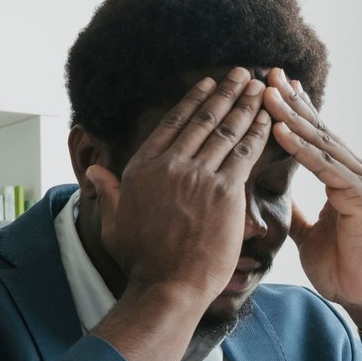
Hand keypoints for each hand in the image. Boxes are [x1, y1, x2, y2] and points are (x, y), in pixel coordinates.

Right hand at [86, 68, 272, 304]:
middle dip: (226, 93)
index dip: (194, 100)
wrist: (167, 286)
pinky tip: (269, 118)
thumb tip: (93, 170)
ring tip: (260, 87)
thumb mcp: (114, 222)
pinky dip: (258, 132)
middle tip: (240, 74)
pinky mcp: (225, 192)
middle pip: (204, 120)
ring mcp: (198, 176)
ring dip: (246, 105)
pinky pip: (245, 153)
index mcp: (143, 168)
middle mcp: (170, 165)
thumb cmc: (141, 261)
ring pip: (227, 131)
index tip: (208, 85)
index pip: (173, 124)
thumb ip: (107, 190)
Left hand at [259, 70, 361, 329]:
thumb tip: (278, 200)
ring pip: (319, 141)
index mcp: (341, 177)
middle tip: (268, 73)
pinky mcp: (360, 195)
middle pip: (317, 128)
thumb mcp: (310, 235)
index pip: (314, 136)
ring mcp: (359, 180)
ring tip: (267, 92)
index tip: (270, 89)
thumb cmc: (346, 268)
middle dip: (291, 101)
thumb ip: (297, 213)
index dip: (293, 112)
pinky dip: (301, 147)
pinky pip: (324, 166)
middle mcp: (353, 171)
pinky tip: (281, 129)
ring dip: (291, 115)